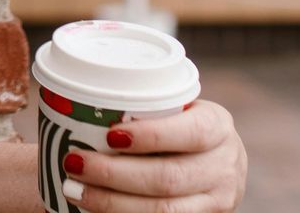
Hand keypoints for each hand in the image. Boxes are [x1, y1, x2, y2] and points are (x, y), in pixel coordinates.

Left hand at [60, 100, 247, 211]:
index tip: (109, 136)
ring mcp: (218, 200)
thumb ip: (143, 106)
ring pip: (164, 210)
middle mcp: (225, 165)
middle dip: (114, 174)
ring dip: (112, 202)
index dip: (151, 136)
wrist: (215, 161)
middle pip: (168, 177)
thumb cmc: (177, 125)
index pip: (191, 131)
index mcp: (217, 126)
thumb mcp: (175, 108)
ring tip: (74, 188)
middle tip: (74, 163)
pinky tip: (95, 209)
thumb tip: (74, 98)